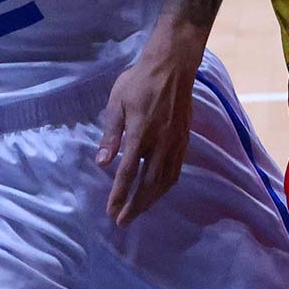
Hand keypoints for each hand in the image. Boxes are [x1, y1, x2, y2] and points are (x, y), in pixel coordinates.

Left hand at [96, 29, 199, 223]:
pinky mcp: (184, 139)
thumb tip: (103, 162)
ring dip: (152, 200)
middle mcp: (160, 143)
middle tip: (123, 222)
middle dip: (136, 206)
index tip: (111, 212)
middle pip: (149, 184)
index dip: (119, 195)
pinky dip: (166, 186)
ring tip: (140, 211)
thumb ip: (111, 135)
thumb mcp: (117, 103)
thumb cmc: (139, 81)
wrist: (173, 66)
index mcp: (140, 134)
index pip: (128, 173)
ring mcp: (175, 142)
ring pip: (165, 181)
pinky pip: (176, 170)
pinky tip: (159, 191)